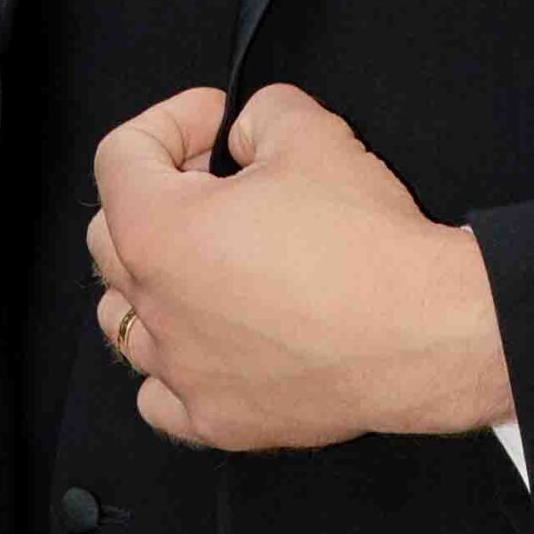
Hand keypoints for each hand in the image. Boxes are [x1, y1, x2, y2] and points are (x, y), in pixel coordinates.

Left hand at [84, 79, 514, 452]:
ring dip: (155, 280)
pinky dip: (177, 363)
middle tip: (219, 181)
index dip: (171, 122)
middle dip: (158, 195)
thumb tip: (249, 131)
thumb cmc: (366, 244)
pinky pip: (161, 395)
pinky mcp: (218, 420)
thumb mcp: (312, 131)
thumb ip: (261, 113)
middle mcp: (155, 306)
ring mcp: (182, 371)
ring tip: (211, 261)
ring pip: (125, 320)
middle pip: (110, 237)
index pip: (119, 157)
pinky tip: (217, 338)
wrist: (424, 330)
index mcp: (158, 232)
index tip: (218, 124)